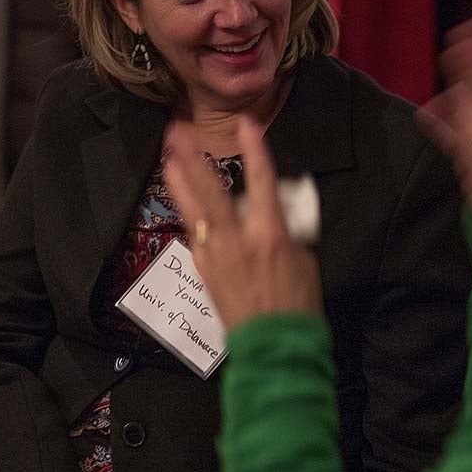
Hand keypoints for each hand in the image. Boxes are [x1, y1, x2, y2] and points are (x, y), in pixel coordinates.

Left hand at [164, 117, 323, 329]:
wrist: (274, 346)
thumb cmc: (297, 304)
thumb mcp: (304, 259)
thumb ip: (286, 231)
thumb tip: (272, 213)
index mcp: (270, 233)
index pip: (263, 181)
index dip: (255, 150)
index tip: (246, 125)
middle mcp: (238, 238)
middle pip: (212, 189)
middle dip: (194, 158)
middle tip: (179, 133)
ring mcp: (216, 254)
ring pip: (193, 210)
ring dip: (180, 181)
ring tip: (167, 157)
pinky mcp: (204, 269)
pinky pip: (194, 233)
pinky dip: (188, 213)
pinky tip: (181, 200)